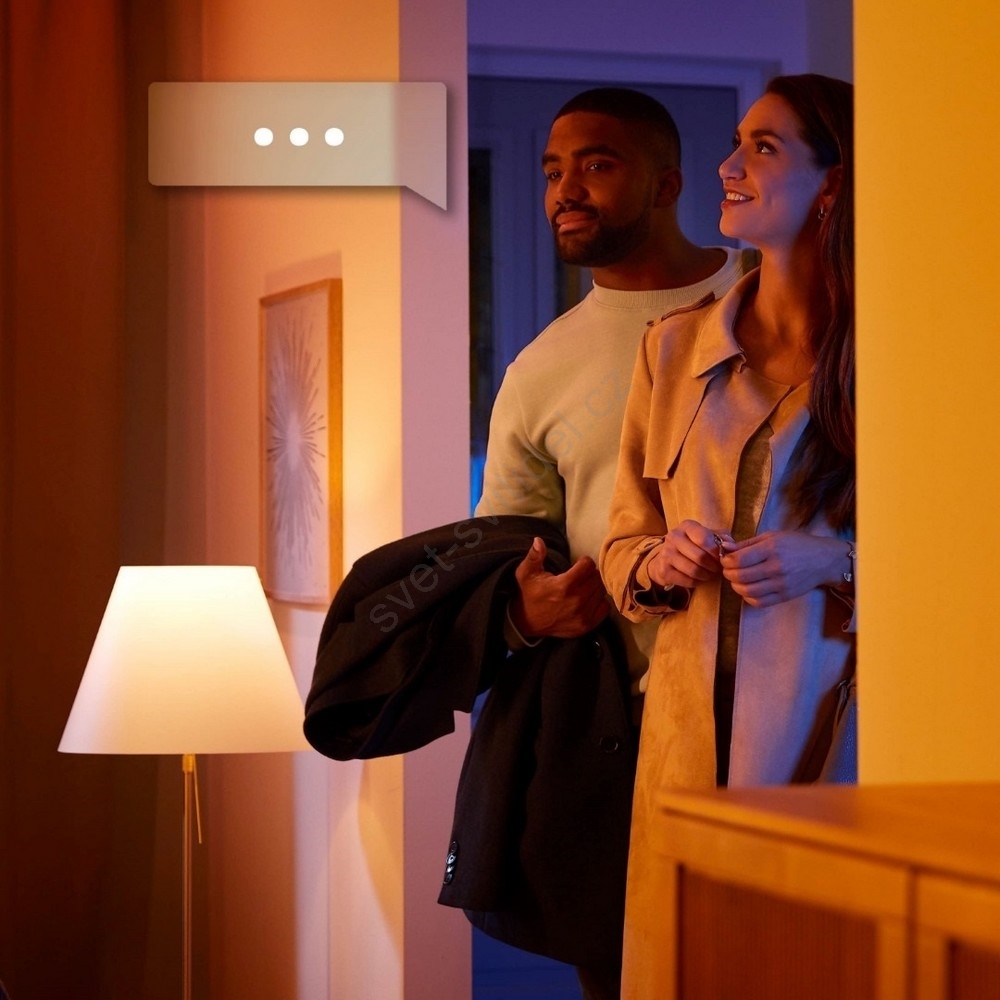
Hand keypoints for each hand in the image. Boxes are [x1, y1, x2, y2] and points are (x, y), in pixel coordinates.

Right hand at [509, 537, 609, 638]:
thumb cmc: (529, 594)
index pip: (588, 565)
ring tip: (585, 586)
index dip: (584, 561)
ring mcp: (582, 615)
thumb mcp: (525, 572)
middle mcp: (576, 601)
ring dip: (595, 586)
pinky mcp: (586, 626)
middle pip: (596, 578)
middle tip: (582, 574)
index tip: (578, 563)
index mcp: (563, 586)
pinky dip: (599, 602)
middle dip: (590, 573)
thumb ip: (534, 556)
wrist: (527, 622)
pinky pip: (605, 608)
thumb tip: (538, 540)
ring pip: (601, 592)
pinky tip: (589, 599)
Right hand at [648, 520, 729, 588]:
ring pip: (694, 570)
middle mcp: (673, 537)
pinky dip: (697, 582)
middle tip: (717, 568)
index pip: (704, 538)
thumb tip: (730, 547)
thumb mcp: (709, 537)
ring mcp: (666, 554)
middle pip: (700, 556)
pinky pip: (687, 580)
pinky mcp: (664, 570)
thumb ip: (723, 539)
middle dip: (713, 566)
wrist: (668, 558)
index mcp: (687, 526)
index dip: (716, 551)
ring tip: (709, 573)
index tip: (720, 556)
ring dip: (706, 575)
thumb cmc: (695, 545)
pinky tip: (698, 578)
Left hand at [721, 530, 849, 606]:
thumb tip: (725, 547)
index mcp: (772, 549)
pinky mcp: (784, 596)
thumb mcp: (772, 536)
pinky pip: (759, 602)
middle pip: (741, 576)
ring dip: (736, 586)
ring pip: (747, 591)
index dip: (726, 561)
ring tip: (737, 579)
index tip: (726, 559)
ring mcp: (781, 584)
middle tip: (729, 570)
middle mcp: (776, 568)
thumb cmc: (797, 544)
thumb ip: (747, 544)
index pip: (739, 559)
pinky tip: (748, 589)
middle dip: (728, 574)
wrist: (824, 560)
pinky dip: (748, 597)